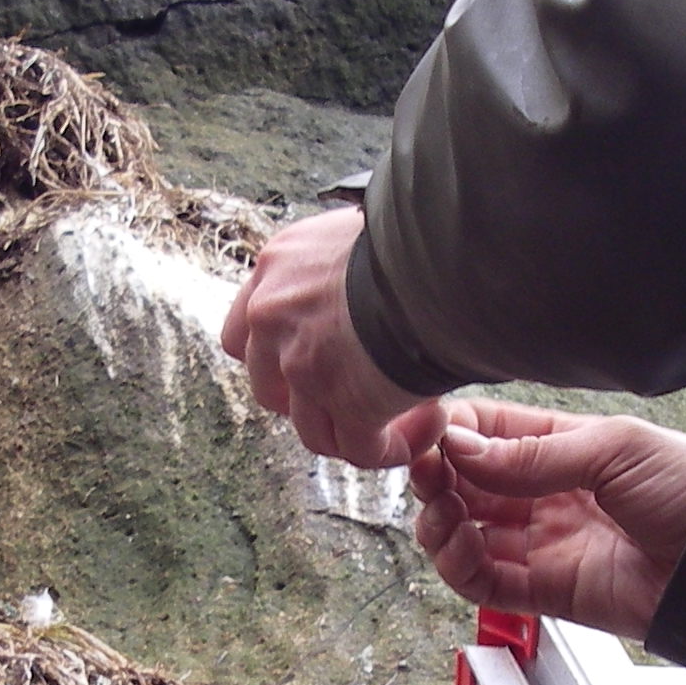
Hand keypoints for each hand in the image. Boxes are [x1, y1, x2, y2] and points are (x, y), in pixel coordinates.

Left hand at [221, 207, 445, 467]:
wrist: (441, 255)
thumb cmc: (415, 235)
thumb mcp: (355, 233)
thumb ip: (339, 269)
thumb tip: (362, 295)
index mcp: (276, 269)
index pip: (244, 331)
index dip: (274, 357)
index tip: (309, 359)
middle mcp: (275, 318)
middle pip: (268, 388)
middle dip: (309, 400)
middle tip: (358, 390)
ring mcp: (304, 367)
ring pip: (312, 430)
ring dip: (354, 432)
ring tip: (405, 417)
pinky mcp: (348, 405)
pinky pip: (360, 451)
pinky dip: (394, 449)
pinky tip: (428, 429)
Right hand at [411, 400, 685, 640]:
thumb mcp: (615, 449)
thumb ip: (533, 455)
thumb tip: (460, 447)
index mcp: (564, 447)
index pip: (486, 433)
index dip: (450, 433)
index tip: (426, 434)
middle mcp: (547, 493)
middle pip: (466, 484)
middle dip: (436, 477)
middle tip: (426, 474)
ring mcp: (544, 542)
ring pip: (464, 533)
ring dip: (440, 522)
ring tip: (445, 514)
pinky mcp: (546, 590)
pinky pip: (484, 582)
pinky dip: (458, 567)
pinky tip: (460, 547)